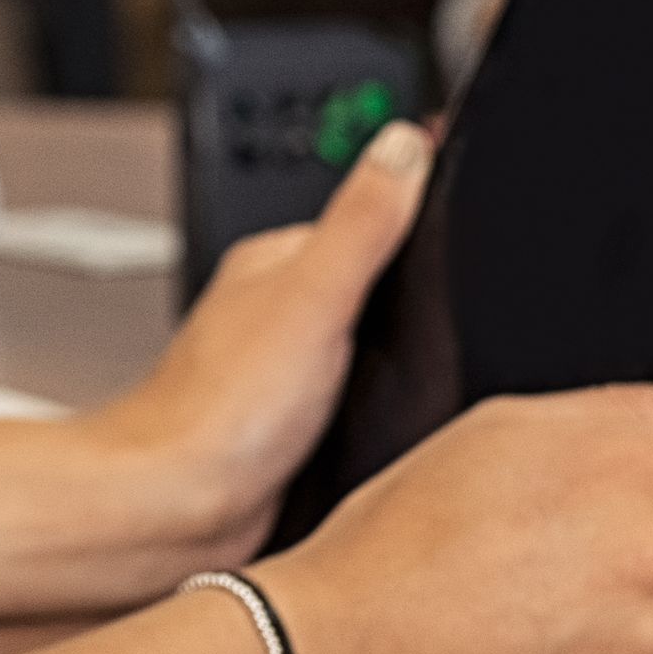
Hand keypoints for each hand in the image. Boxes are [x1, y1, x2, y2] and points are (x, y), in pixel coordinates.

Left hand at [73, 117, 433, 566]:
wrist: (177, 510)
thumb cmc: (219, 410)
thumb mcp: (314, 296)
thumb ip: (362, 221)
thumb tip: (402, 143)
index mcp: (278, 265)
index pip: (367, 218)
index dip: (422, 221)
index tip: (475, 215)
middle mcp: (276, 314)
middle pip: (371, 287)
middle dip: (418, 298)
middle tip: (472, 301)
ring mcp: (285, 373)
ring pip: (367, 349)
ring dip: (402, 358)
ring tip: (447, 360)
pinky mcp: (296, 429)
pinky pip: (358, 403)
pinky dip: (385, 407)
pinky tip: (409, 423)